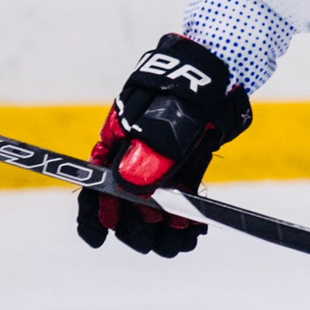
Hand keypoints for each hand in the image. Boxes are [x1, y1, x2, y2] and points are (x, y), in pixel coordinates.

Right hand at [75, 33, 252, 257]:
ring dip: (162, 232)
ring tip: (181, 236)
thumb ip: (153, 148)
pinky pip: (177, 209)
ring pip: (151, 214)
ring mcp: (158, 169)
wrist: (218, 73)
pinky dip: (184, 226)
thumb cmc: (186, 86)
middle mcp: (133, 161)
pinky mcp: (183, 174)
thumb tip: (132, 182)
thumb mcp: (168, 114)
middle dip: (137, 224)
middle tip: (162, 222)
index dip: (92, 214)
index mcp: (117, 144)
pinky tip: (194, 232)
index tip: (99, 236)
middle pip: (123, 207)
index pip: (94, 185)